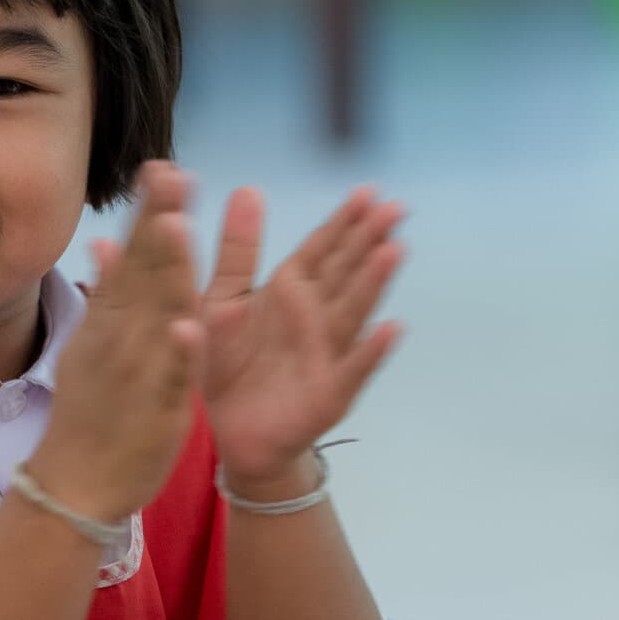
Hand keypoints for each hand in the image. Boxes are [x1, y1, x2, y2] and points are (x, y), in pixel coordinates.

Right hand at [31, 163, 204, 524]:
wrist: (74, 484)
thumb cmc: (90, 412)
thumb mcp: (89, 344)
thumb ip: (105, 295)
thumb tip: (103, 242)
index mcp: (108, 322)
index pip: (130, 257)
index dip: (146, 214)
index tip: (161, 167)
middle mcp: (119, 338)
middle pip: (142, 273)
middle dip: (157, 223)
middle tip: (172, 173)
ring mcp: (136, 372)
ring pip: (155, 317)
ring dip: (166, 274)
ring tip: (178, 227)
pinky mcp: (156, 410)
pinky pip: (168, 380)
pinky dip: (177, 354)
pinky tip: (188, 327)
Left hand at [201, 187, 403, 494]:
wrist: (226, 431)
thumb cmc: (225, 361)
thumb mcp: (222, 299)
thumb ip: (238, 250)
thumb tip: (247, 188)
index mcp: (289, 290)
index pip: (322, 248)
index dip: (344, 221)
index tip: (369, 190)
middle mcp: (315, 316)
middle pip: (346, 272)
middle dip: (370, 240)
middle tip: (397, 208)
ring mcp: (327, 352)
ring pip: (353, 311)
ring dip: (374, 283)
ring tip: (395, 251)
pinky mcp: (328, 392)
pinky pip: (352, 369)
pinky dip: (371, 351)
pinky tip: (391, 328)